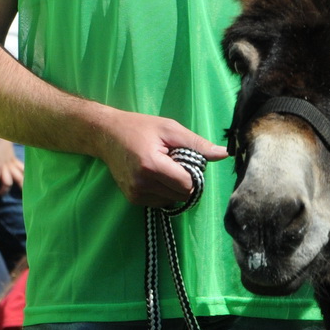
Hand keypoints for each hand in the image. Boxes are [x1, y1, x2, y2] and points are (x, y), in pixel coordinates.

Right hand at [0, 135, 23, 191]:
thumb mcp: (5, 146)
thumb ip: (6, 151)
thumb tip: (5, 151)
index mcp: (13, 159)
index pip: (23, 169)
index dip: (25, 176)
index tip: (27, 183)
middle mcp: (10, 164)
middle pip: (20, 178)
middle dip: (21, 187)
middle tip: (20, 195)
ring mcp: (3, 166)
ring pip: (7, 182)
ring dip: (3, 190)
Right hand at [93, 110, 224, 207]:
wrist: (105, 135)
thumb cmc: (139, 127)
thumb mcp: (169, 129)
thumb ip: (196, 143)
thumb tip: (224, 154)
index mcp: (152, 166)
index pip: (188, 184)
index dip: (193, 174)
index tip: (186, 160)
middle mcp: (142, 184)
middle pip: (182, 195)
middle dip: (185, 181)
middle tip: (174, 163)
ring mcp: (136, 193)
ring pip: (173, 200)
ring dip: (174, 188)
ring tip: (163, 168)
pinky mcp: (132, 198)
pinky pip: (160, 202)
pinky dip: (163, 192)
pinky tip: (155, 177)